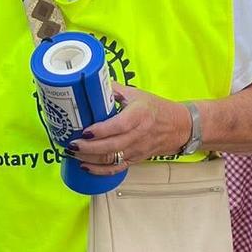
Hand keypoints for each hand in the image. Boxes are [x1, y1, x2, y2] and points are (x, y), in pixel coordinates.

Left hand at [70, 83, 190, 169]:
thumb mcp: (137, 94)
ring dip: (90, 159)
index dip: (100, 130)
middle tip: (72, 144)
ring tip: (73, 153)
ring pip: (111, 159)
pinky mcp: (135, 159)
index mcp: (139, 115)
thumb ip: (114, 89)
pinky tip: (85, 166)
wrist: (179, 127)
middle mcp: (139, 135)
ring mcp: (137, 150)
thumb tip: (90, 81)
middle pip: (112, 146)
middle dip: (89, 148)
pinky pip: (116, 168)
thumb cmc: (156, 109)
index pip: (118, 126)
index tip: (85, 130)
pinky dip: (100, 170)